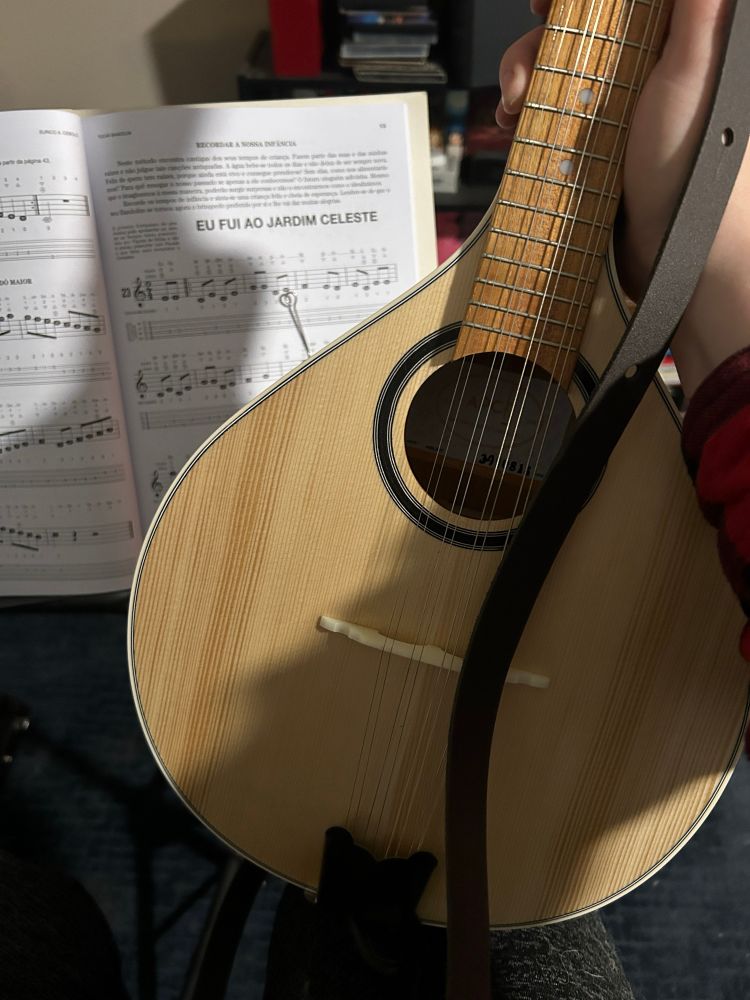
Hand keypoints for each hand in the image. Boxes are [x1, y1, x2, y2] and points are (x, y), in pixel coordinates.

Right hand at [496, 0, 749, 396]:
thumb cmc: (692, 166)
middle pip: (571, 34)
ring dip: (521, 83)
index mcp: (665, 42)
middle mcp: (636, 71)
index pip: (610, 5)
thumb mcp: (694, 72)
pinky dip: (526, 118)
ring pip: (552, 75)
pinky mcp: (588, 146)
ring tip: (513, 110)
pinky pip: (547, 118)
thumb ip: (697, 13)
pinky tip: (516, 130)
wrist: (674, 246)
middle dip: (535, 46)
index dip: (571, 2)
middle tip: (520, 74)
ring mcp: (609, 111)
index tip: (543, 4)